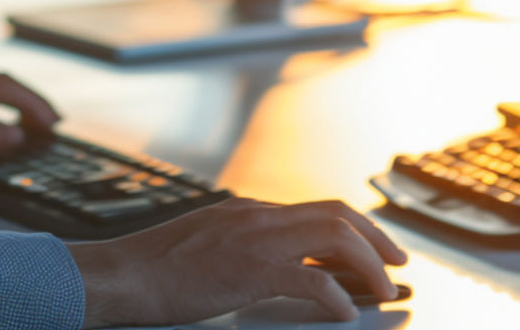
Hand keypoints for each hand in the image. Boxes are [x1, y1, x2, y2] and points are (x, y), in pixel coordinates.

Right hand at [70, 197, 407, 326]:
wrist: (123, 273)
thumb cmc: (155, 267)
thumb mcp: (205, 241)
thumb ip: (240, 241)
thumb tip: (273, 259)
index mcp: (247, 211)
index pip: (316, 208)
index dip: (354, 226)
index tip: (374, 245)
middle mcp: (256, 217)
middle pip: (335, 213)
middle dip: (374, 237)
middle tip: (396, 263)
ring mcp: (254, 241)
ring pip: (332, 236)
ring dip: (367, 262)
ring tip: (385, 287)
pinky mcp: (249, 271)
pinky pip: (308, 280)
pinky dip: (335, 295)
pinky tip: (345, 312)